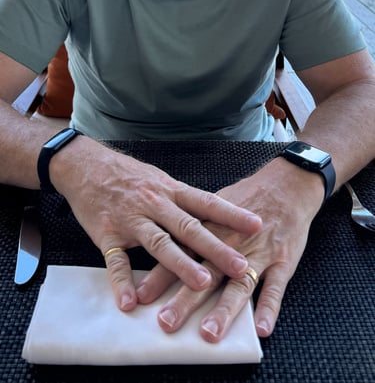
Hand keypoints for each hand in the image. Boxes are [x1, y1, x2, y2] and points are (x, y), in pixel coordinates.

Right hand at [50, 137, 261, 311]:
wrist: (85, 164)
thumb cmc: (127, 174)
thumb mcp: (160, 180)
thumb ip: (182, 200)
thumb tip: (213, 217)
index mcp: (171, 190)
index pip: (207, 201)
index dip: (233, 214)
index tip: (257, 225)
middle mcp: (155, 203)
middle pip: (189, 227)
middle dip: (216, 248)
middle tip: (240, 266)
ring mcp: (131, 219)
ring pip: (159, 243)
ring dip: (181, 265)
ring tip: (201, 284)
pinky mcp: (107, 233)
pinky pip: (115, 261)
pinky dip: (121, 282)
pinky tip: (130, 302)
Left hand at [136, 157, 324, 340]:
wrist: (286, 184)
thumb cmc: (248, 196)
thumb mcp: (215, 205)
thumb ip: (192, 226)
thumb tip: (162, 241)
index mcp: (211, 229)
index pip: (181, 253)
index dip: (161, 275)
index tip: (141, 296)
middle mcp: (231, 243)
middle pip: (206, 273)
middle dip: (185, 299)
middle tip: (166, 322)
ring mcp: (258, 253)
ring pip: (239, 284)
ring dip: (224, 310)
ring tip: (209, 333)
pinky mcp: (283, 261)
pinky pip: (276, 287)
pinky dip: (270, 308)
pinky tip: (262, 329)